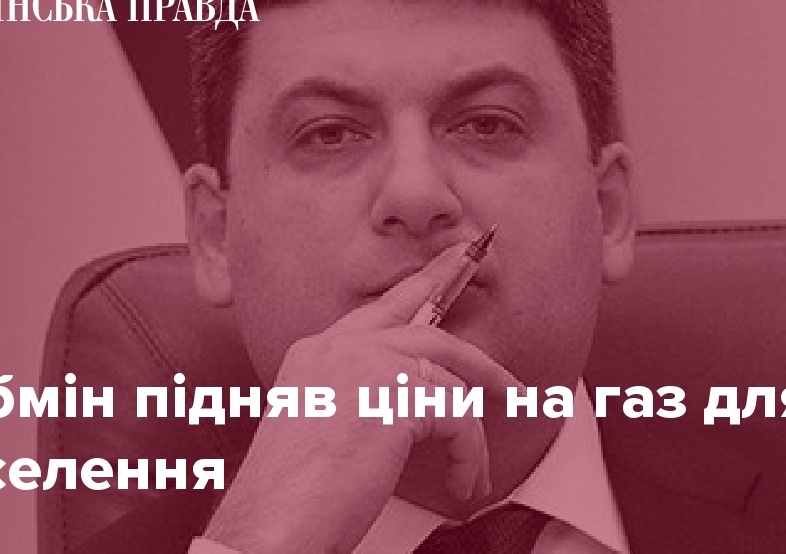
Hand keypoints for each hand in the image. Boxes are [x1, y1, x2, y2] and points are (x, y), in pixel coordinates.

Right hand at [202, 244, 522, 552]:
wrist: (274, 523)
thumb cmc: (292, 493)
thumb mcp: (324, 426)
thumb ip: (363, 396)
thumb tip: (416, 400)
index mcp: (317, 352)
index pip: (383, 310)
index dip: (425, 286)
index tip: (457, 262)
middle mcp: (340, 348)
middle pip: (430, 333)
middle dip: (479, 360)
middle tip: (511, 380)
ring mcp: (368, 364)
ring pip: (451, 382)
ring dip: (473, 436)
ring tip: (475, 471)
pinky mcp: (396, 395)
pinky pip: (458, 419)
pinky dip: (470, 455)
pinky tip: (462, 482)